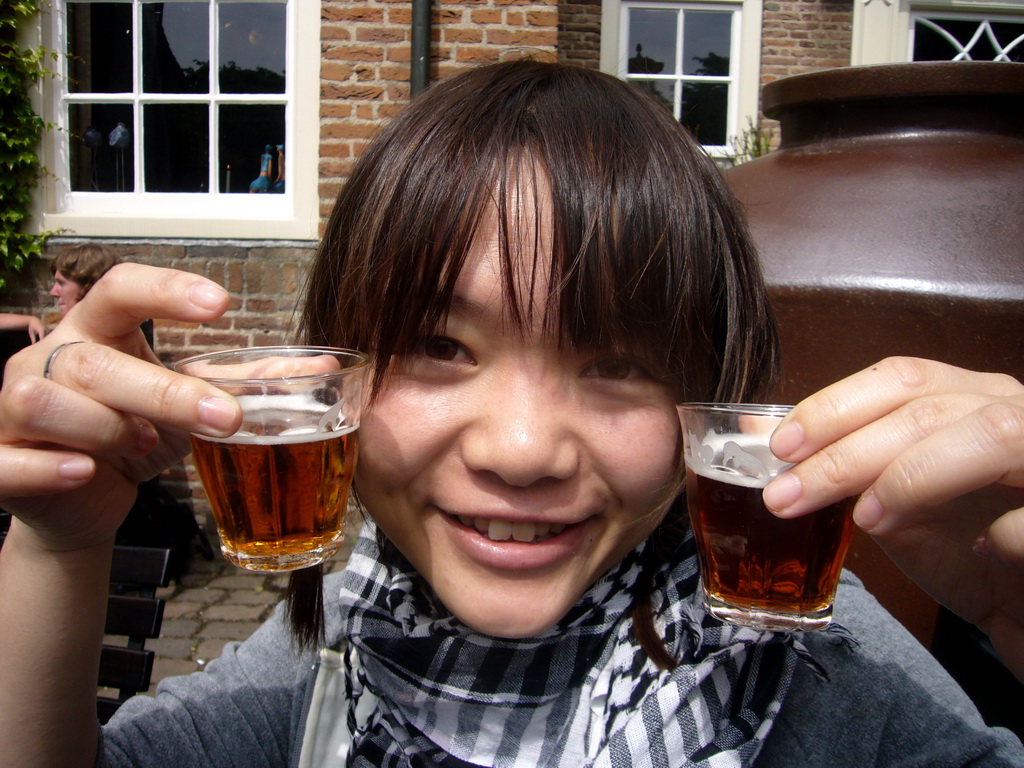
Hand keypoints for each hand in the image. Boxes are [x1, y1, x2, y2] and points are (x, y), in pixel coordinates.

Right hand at [0, 264, 240, 551]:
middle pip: (97, 361)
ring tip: (139, 446)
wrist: (78, 501)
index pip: (121, 287)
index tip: (220, 304)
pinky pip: (10, 457)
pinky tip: (87, 472)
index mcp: (98, 330)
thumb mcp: (188, 405)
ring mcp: (14, 404)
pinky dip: (50, 466)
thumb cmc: (135, 434)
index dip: (166, 290)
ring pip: (47, 399)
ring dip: (105, 428)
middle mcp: (51, 356)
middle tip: (226, 419)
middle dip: (164, 391)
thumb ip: (244, 384)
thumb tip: (325, 368)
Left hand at [762, 357, 1023, 679]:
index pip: (900, 379)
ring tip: (866, 518)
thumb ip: (852, 473)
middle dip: (847, 452)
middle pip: (926, 408)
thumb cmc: (970, 554)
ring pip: (989, 435)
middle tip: (788, 493)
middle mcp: (1014, 413)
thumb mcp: (898, 510)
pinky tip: (979, 551)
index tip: (780, 446)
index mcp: (970, 401)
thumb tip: (765, 442)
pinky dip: (1006, 533)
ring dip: (913, 475)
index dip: (835, 406)